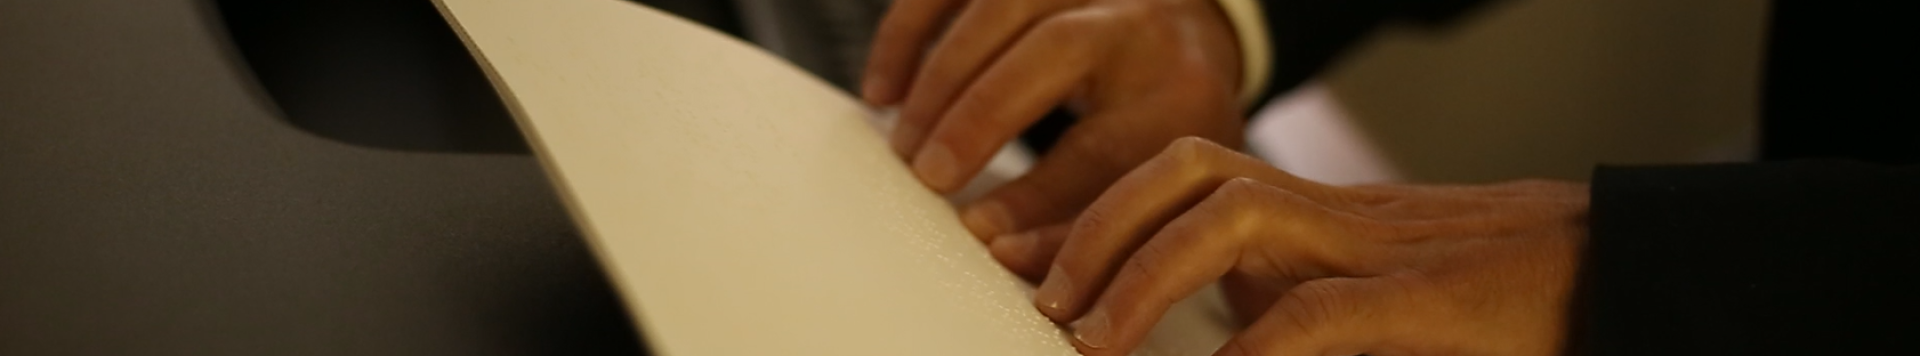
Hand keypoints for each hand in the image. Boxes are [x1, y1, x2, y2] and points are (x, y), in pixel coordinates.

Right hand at [862, 0, 1247, 244]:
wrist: (1178, 38)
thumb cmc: (1153, 120)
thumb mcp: (1141, 178)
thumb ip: (1081, 222)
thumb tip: (998, 251)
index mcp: (1173, 88)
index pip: (1107, 141)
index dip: (1037, 192)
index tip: (977, 230)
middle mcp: (1132, 20)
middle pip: (1055, 49)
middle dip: (982, 115)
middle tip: (927, 175)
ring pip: (1003, 4)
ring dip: (942, 74)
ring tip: (902, 143)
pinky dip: (909, 32)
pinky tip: (883, 91)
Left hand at [995, 137, 1588, 355]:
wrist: (1607, 271)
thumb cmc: (1479, 296)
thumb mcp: (1357, 299)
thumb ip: (1280, 308)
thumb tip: (1209, 345)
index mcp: (1306, 215)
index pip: (1179, 182)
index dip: (1091, 215)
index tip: (1022, 259)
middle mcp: (1327, 215)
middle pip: (1189, 170)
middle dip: (1098, 223)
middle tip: (1043, 296)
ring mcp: (1373, 248)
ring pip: (1237, 211)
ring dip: (1149, 268)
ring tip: (1095, 334)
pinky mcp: (1422, 301)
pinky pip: (1321, 312)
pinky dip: (1254, 348)